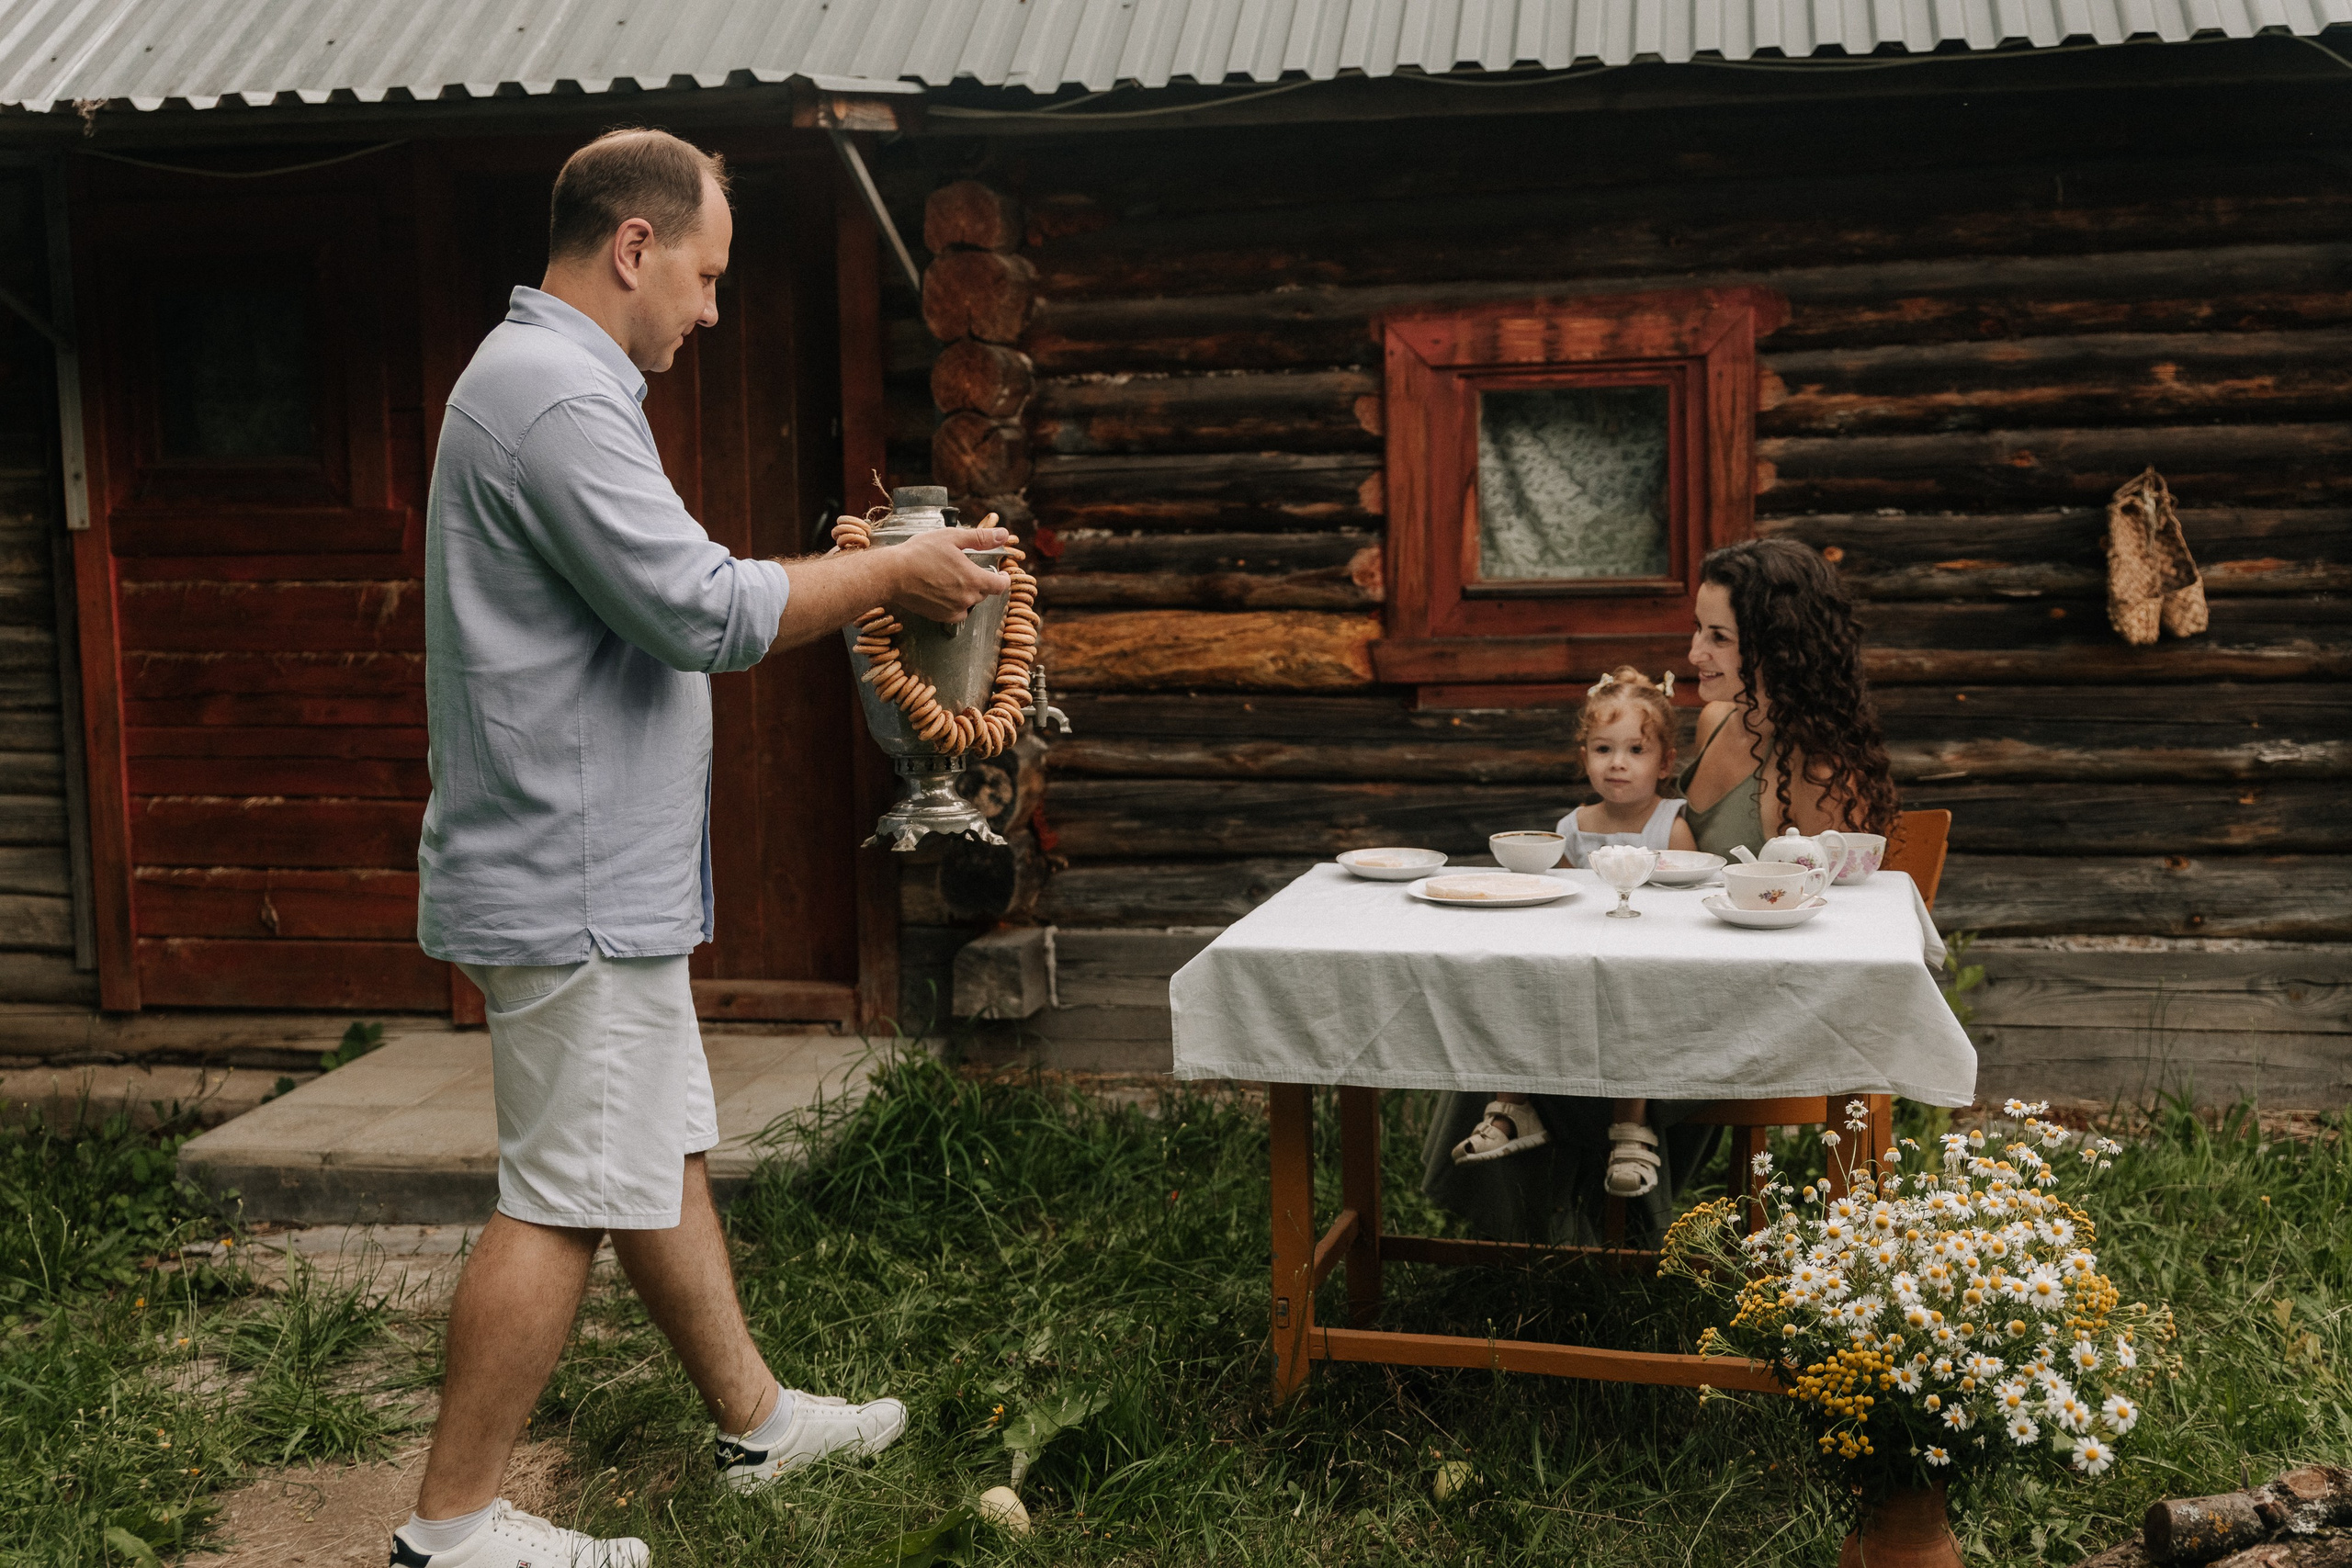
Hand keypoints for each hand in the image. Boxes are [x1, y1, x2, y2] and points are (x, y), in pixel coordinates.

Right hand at [886, 526, 1014, 623]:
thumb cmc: (919, 554)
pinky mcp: (941, 617)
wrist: (893, 574)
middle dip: (979, 580)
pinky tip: (942, 591)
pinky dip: (954, 604)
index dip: (1003, 579)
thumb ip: (980, 538)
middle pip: (984, 592)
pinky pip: (957, 613)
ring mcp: (954, 609)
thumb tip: (1004, 534)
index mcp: (974, 579)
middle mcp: (967, 598)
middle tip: (963, 569)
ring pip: (970, 602)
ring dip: (966, 593)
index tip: (1001, 574)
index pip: (1001, 585)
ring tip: (949, 578)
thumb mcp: (952, 538)